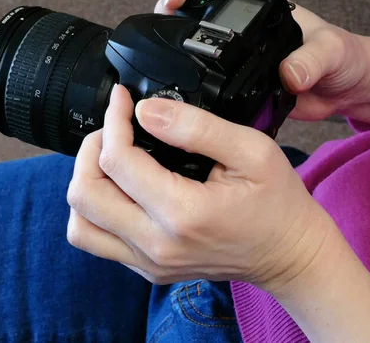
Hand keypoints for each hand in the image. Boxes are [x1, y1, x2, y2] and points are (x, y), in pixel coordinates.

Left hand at [66, 84, 332, 291]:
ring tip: (113, 160)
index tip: (122, 100)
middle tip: (115, 129)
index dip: (112, 121)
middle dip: (90, 150)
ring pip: (80, 224)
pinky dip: (97, 209)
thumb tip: (146, 111)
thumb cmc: (278, 202)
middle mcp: (157, 245)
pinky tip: (125, 187)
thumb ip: (196, 127)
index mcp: (183, 213)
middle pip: (84, 195)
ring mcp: (149, 263)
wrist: (289, 254)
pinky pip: (98, 240)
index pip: (116, 162)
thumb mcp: (251, 150)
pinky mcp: (148, 270)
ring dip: (87, 184)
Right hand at [156, 0, 369, 127]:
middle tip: (163, 29)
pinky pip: (206, 88)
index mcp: (254, 7)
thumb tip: (289, 74)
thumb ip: (312, 59)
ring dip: (172, 55)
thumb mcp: (332, 51)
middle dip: (166, 16)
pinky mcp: (236, 90)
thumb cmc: (346, 57)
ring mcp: (234, 61)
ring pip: (190, 51)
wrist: (350, 90)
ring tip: (164, 66)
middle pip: (187, 11)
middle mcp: (238, 31)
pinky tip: (186, 100)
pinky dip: (193, 92)